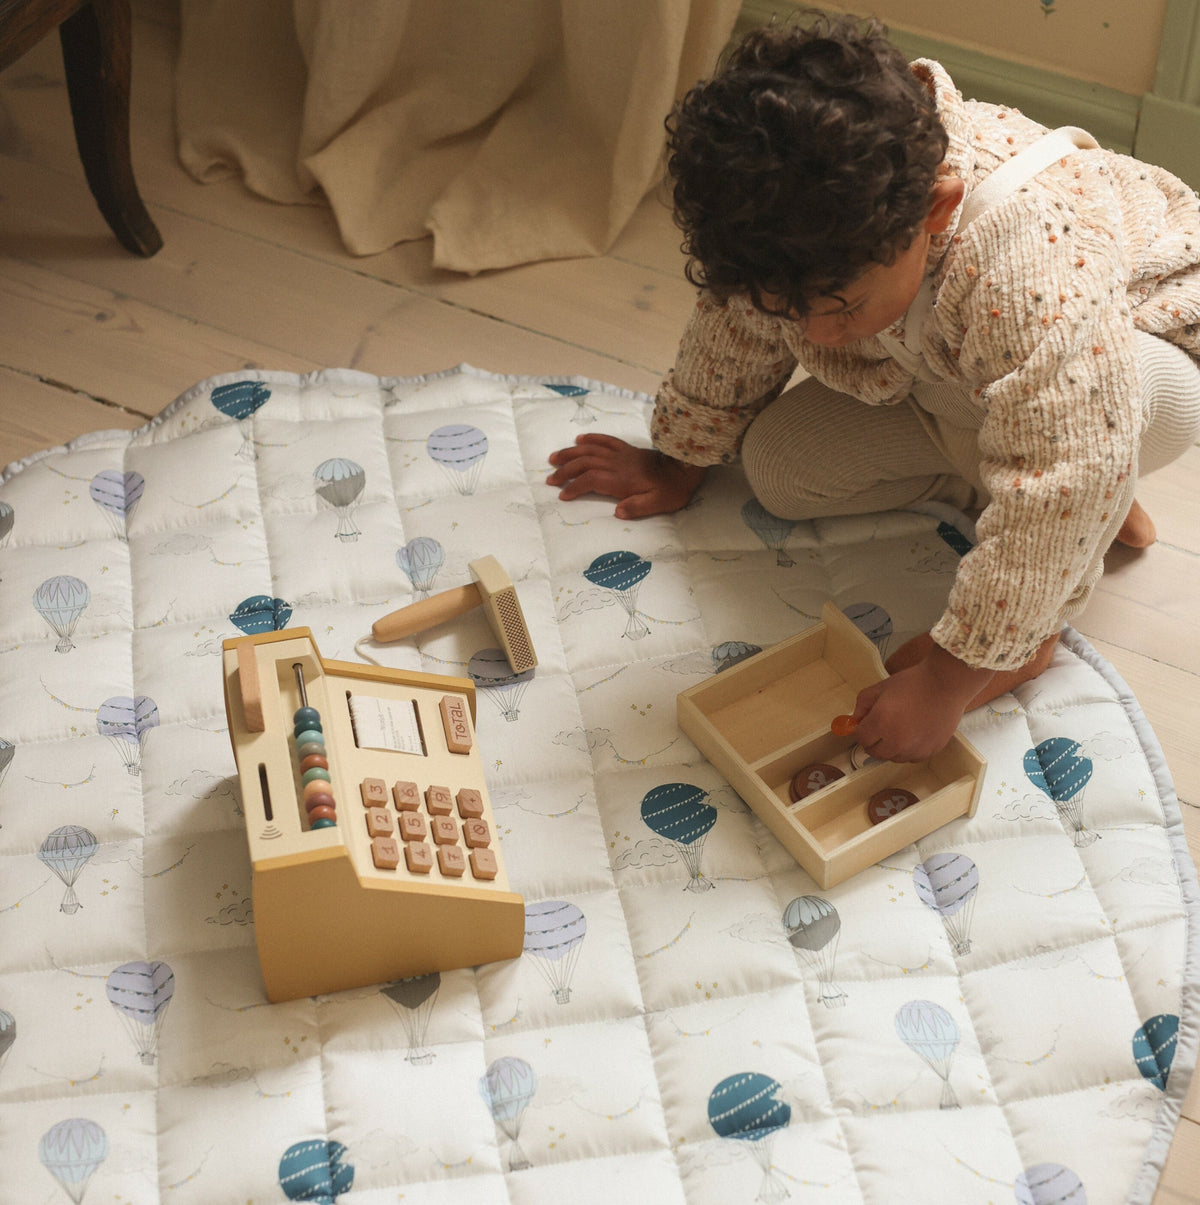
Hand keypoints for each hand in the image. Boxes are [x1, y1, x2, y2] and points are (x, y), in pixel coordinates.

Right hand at [546, 434, 705, 518]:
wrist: (686, 467)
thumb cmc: (672, 489)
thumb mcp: (659, 504)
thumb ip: (637, 508)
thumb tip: (618, 512)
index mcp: (621, 480)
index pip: (591, 480)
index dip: (574, 486)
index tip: (563, 495)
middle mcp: (617, 464)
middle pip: (584, 463)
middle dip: (565, 470)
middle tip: (549, 479)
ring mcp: (621, 454)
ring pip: (590, 450)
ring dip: (570, 453)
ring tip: (554, 458)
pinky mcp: (627, 448)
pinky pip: (606, 439)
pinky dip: (591, 438)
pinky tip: (579, 439)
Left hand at [850, 643, 993, 761]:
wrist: (946, 684)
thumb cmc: (913, 683)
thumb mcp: (880, 688)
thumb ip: (862, 705)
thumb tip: (856, 722)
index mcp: (881, 722)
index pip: (862, 739)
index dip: (863, 730)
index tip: (868, 724)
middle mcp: (897, 740)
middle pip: (875, 753)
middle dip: (874, 741)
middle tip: (882, 728)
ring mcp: (915, 748)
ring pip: (894, 757)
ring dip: (892, 747)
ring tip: (901, 728)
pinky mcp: (930, 751)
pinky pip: (912, 757)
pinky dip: (910, 749)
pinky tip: (914, 733)